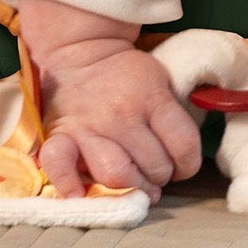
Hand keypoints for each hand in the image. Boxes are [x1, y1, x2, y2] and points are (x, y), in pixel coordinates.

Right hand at [33, 36, 202, 201]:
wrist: (81, 54)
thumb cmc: (128, 76)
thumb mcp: (162, 81)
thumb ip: (173, 116)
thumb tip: (180, 161)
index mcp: (151, 97)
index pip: (183, 145)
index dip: (188, 164)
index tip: (182, 166)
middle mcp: (121, 114)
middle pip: (153, 167)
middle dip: (160, 177)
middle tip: (155, 172)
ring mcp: (88, 127)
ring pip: (116, 176)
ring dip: (130, 187)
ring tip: (132, 183)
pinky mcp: (59, 136)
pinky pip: (60, 167)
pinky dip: (69, 185)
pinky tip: (80, 194)